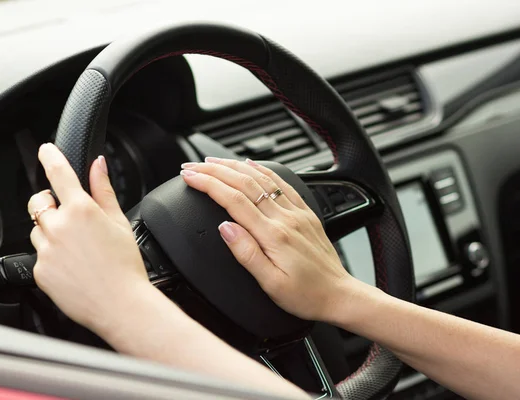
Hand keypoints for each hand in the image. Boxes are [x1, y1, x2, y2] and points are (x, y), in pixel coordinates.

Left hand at [27, 143, 153, 333]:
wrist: (120, 305)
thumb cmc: (125, 266)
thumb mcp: (120, 222)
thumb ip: (104, 190)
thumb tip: (98, 165)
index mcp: (81, 210)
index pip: (59, 174)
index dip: (50, 157)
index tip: (46, 151)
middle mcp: (59, 227)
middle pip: (39, 202)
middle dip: (49, 203)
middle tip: (68, 216)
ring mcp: (46, 250)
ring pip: (37, 230)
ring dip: (50, 232)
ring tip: (76, 249)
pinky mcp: (40, 271)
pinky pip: (39, 255)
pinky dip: (51, 257)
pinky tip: (72, 267)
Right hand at [180, 157, 352, 321]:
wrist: (339, 295)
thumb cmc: (306, 295)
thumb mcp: (271, 284)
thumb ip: (246, 253)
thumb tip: (224, 228)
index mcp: (273, 235)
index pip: (233, 200)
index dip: (208, 184)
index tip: (190, 177)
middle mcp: (285, 218)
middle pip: (244, 183)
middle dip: (214, 170)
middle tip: (192, 166)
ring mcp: (296, 213)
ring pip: (261, 178)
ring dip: (234, 166)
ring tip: (212, 161)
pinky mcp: (305, 213)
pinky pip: (282, 183)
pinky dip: (263, 170)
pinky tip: (251, 164)